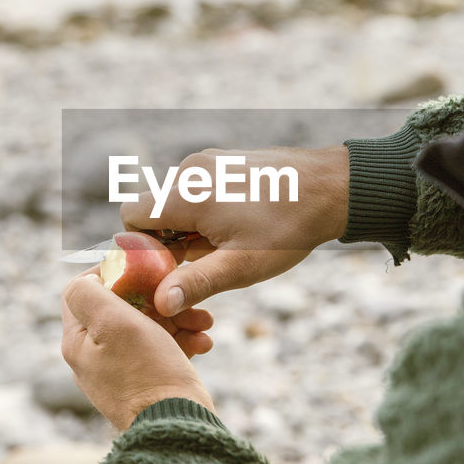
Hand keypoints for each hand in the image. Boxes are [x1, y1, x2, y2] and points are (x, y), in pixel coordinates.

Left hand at [61, 271, 216, 430]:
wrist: (178, 429)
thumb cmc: (147, 373)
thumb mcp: (113, 323)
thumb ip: (89, 294)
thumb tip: (84, 280)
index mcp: (77, 342)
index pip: (81, 291)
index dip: (110, 272)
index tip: (141, 266)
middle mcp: (92, 357)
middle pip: (120, 308)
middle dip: (155, 298)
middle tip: (182, 296)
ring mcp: (118, 373)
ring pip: (146, 328)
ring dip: (176, 319)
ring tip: (204, 321)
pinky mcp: (144, 385)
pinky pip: (159, 352)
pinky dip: (181, 342)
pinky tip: (203, 343)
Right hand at [121, 144, 349, 315]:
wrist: (332, 187)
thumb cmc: (288, 228)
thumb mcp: (243, 265)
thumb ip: (197, 282)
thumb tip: (160, 304)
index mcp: (187, 194)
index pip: (131, 216)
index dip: (143, 246)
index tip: (173, 266)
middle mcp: (190, 170)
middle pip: (154, 209)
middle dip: (170, 239)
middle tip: (209, 258)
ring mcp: (208, 161)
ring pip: (178, 200)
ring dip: (191, 226)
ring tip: (230, 241)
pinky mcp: (224, 159)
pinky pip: (198, 188)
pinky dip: (207, 210)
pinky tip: (240, 224)